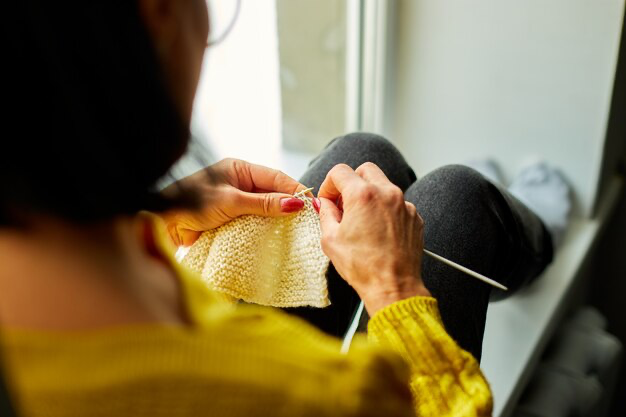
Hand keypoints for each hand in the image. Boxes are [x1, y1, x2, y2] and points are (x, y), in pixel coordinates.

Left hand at [162, 158, 311, 245]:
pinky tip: (274, 236)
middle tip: (306, 220)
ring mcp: (235, 199)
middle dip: (288, 205)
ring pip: (265, 207)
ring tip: (295, 229)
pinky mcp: (231, 217)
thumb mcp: (232, 202)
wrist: (165, 223)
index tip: (310, 205)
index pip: (275, 177)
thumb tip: (295, 203)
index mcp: (239, 168)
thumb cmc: (192, 204)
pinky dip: (264, 227)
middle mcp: (239, 181)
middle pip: (272, 192)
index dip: (294, 190)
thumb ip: (264, 203)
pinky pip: (254, 220)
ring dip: (277, 218)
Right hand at [318, 162, 429, 313]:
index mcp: (363, 195)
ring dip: (369, 195)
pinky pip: (396, 203)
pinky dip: (385, 210)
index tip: (328, 198)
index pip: (340, 171)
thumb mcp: (330, 239)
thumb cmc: (363, 267)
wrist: (393, 286)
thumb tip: (325, 204)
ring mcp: (404, 204)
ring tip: (361, 219)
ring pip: (383, 185)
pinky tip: (378, 230)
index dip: (329, 184)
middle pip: (365, 170)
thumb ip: (325, 213)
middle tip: (344, 203)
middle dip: (351, 182)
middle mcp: (387, 193)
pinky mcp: (414, 217)